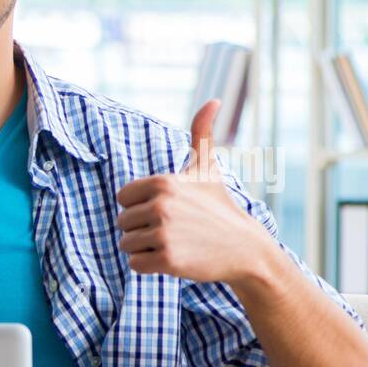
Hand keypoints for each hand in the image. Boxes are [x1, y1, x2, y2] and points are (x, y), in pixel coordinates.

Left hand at [114, 99, 269, 284]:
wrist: (245, 248)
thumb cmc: (219, 207)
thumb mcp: (208, 169)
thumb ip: (202, 135)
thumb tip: (214, 100)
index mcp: (163, 182)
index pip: (122, 198)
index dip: (139, 207)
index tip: (165, 210)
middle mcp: (161, 205)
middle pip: (123, 222)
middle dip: (142, 229)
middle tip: (173, 230)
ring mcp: (164, 233)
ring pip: (126, 244)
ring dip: (145, 248)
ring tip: (174, 243)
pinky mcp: (167, 259)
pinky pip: (134, 264)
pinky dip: (149, 266)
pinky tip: (173, 258)